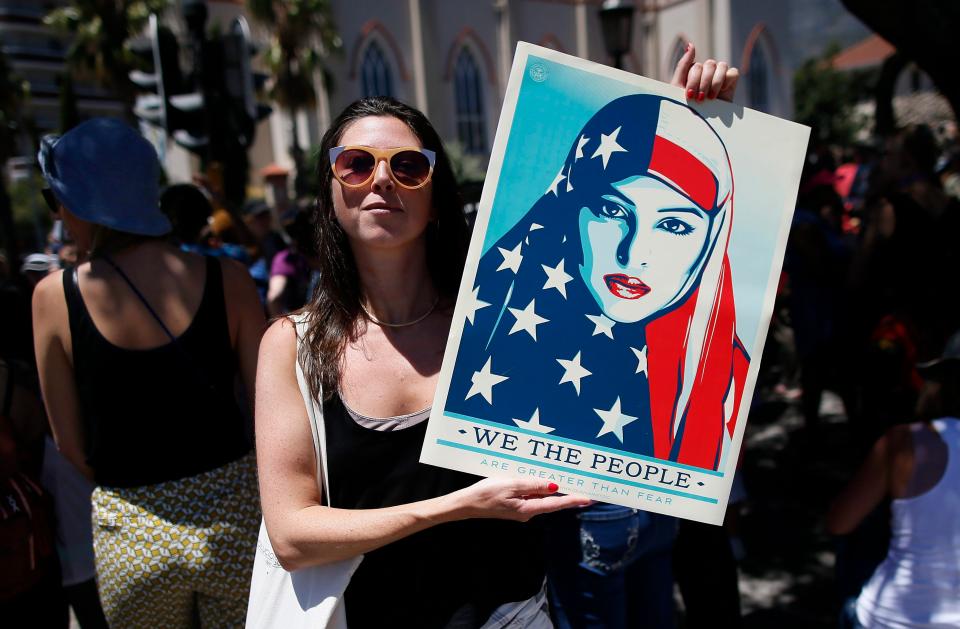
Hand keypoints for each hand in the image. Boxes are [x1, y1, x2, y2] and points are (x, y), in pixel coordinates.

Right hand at [447, 477, 591, 521]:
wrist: (465, 504)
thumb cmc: (485, 494)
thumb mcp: (510, 485)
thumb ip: (533, 485)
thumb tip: (555, 486)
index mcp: (528, 509)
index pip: (556, 504)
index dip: (574, 500)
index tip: (589, 498)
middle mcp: (527, 511)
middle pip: (552, 500)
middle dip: (567, 492)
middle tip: (584, 484)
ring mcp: (521, 508)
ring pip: (541, 496)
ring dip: (553, 487)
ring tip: (568, 477)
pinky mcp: (514, 503)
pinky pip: (531, 493)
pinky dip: (539, 486)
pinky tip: (542, 477)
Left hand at [671, 42, 738, 102]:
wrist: (699, 126)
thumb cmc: (686, 108)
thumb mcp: (678, 87)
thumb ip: (683, 65)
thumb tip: (690, 44)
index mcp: (694, 72)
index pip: (696, 66)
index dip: (693, 80)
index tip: (689, 96)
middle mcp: (707, 72)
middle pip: (709, 64)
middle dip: (703, 83)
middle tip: (700, 99)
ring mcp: (720, 76)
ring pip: (721, 65)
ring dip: (714, 82)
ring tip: (710, 98)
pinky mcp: (731, 83)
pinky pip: (733, 73)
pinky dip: (726, 81)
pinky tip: (720, 94)